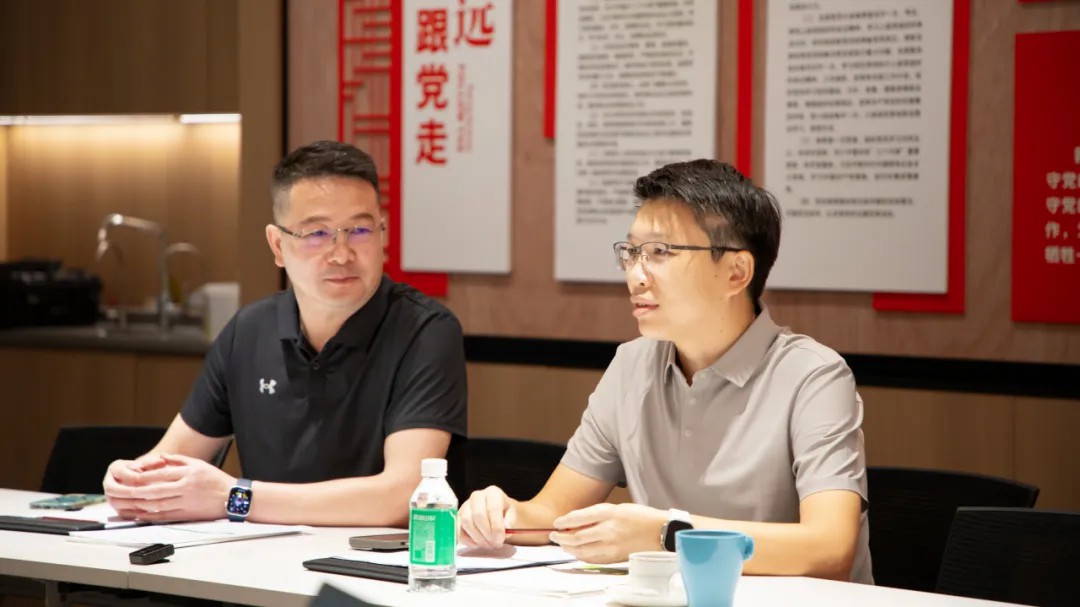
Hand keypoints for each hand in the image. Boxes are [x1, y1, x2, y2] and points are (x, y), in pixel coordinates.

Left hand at [103, 454, 234, 521]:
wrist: (233, 498)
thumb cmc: (216, 480)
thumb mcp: (199, 464)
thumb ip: (178, 460)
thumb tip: (159, 457)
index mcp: (189, 473)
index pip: (162, 474)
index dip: (145, 476)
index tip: (132, 477)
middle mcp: (186, 488)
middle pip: (157, 490)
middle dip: (138, 492)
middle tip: (123, 492)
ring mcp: (186, 503)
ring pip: (158, 505)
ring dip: (141, 505)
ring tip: (127, 503)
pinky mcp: (187, 515)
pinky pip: (165, 516)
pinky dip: (150, 516)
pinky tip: (140, 514)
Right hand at [103, 455, 169, 518]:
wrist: (145, 479)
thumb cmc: (149, 469)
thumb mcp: (150, 463)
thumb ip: (154, 463)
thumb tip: (162, 461)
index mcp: (115, 468)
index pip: (123, 474)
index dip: (135, 478)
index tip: (149, 482)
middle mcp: (109, 482)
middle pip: (112, 489)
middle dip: (129, 493)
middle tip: (145, 495)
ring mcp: (110, 496)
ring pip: (115, 502)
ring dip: (131, 504)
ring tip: (147, 504)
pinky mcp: (116, 507)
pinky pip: (121, 513)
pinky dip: (133, 513)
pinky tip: (147, 512)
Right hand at [458, 485, 517, 548]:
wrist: (499, 514)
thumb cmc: (506, 514)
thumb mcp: (513, 515)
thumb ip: (510, 520)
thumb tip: (506, 527)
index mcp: (493, 492)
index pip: (492, 508)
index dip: (496, 526)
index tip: (500, 539)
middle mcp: (477, 496)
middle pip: (478, 515)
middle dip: (486, 533)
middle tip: (495, 544)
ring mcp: (465, 506)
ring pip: (466, 522)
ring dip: (477, 538)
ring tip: (488, 545)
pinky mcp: (458, 517)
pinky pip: (458, 530)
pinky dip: (467, 540)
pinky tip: (477, 544)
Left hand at [550, 503, 667, 563]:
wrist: (660, 531)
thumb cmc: (640, 517)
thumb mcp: (617, 508)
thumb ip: (597, 515)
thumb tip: (576, 522)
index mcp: (609, 512)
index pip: (578, 517)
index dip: (564, 521)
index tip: (556, 523)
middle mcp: (608, 528)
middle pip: (577, 536)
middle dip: (561, 537)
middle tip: (554, 536)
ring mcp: (611, 544)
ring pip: (582, 550)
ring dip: (569, 548)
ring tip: (563, 545)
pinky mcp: (615, 556)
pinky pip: (593, 559)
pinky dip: (581, 556)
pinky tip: (577, 553)